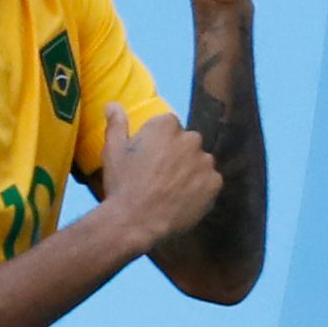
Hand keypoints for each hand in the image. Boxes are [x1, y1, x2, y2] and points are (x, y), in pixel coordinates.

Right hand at [94, 102, 218, 251]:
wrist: (136, 221)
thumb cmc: (122, 184)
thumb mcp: (112, 151)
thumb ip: (116, 124)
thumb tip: (113, 104)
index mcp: (166, 125)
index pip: (168, 126)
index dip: (158, 144)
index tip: (149, 160)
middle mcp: (191, 138)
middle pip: (187, 143)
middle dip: (177, 155)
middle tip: (160, 177)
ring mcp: (205, 161)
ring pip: (200, 163)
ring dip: (190, 172)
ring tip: (172, 191)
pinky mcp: (215, 183)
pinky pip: (209, 182)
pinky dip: (200, 189)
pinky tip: (183, 201)